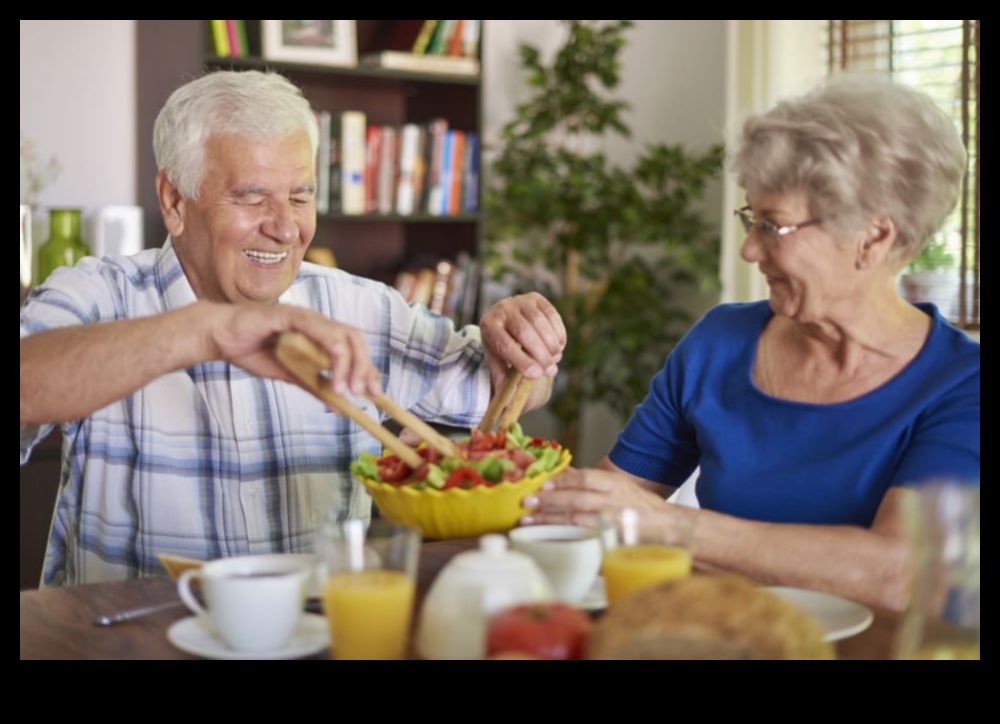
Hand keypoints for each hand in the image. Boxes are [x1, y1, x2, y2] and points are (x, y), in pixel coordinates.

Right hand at [207, 302, 381, 396]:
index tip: (374, 392)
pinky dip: (328, 350)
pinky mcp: (289, 315)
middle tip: (365, 393)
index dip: (367, 368)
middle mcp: (316, 322)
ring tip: (345, 390)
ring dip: (349, 363)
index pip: (353, 347)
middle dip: (365, 366)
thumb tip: (341, 408)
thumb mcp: (290, 376)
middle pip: (354, 338)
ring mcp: (304, 317)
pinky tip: (329, 372)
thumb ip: (315, 387)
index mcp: (319, 334)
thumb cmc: (252, 351)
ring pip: (341, 335)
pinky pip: (316, 330)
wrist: (220, 337)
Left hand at [480, 292, 565, 383]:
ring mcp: (519, 300)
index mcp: (488, 326)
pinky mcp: (536, 298)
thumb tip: (512, 397)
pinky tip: (559, 346)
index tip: (537, 375)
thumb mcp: (497, 361)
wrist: (505, 320)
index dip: (522, 361)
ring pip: (540, 322)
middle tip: (551, 371)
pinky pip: (552, 315)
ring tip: (555, 360)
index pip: (505, 345)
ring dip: (551, 344)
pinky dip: (558, 333)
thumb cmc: (501, 346)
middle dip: (540, 354)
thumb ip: (503, 377)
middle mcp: (502, 309)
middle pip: (524, 332)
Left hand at [521, 466, 667, 527]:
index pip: (587, 477)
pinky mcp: (613, 541)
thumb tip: (564, 474)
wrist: (671, 528)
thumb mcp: (620, 487)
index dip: (563, 479)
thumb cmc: (642, 508)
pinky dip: (565, 538)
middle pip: (577, 498)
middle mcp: (615, 501)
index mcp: (616, 484)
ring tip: (529, 520)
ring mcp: (614, 522)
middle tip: (527, 501)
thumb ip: (594, 482)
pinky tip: (549, 538)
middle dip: (549, 499)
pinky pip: (585, 539)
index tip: (543, 482)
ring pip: (577, 519)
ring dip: (550, 520)